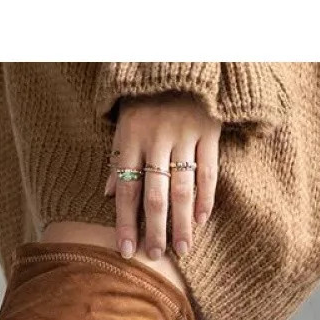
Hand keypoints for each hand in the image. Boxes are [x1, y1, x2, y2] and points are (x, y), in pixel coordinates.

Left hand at [105, 91, 219, 260]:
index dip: (125, 223)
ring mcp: (185, 136)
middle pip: (155, 195)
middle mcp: (156, 140)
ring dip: (182, 222)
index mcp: (131, 140)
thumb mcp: (123, 125)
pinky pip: (209, 171)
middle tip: (156, 257)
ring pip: (183, 188)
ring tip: (182, 249)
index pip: (126, 190)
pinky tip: (202, 221)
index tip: (126, 251)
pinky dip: (206, 198)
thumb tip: (109, 196)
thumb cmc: (145, 101)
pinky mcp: (209, 132)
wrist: (178, 62)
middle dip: (155, 230)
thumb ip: (119, 160)